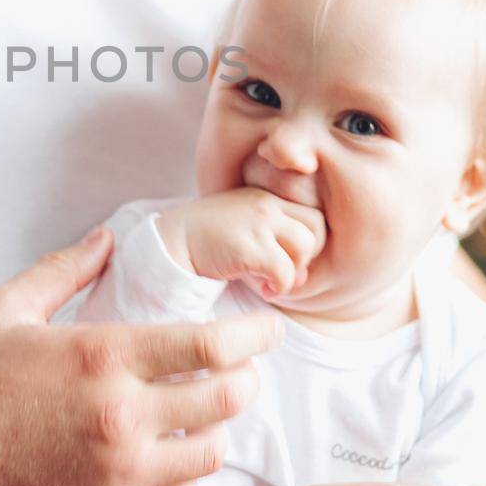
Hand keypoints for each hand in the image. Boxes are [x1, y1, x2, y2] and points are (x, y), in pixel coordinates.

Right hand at [0, 226, 281, 485]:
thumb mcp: (3, 308)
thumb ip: (63, 270)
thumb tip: (105, 237)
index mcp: (102, 357)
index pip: (211, 346)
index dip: (252, 335)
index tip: (268, 329)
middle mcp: (122, 417)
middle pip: (226, 400)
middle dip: (246, 381)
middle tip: (243, 371)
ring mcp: (120, 475)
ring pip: (210, 454)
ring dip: (218, 431)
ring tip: (206, 416)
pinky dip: (188, 480)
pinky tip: (174, 461)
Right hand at [157, 189, 325, 299]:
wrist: (168, 244)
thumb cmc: (205, 242)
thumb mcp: (241, 230)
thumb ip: (274, 244)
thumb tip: (303, 277)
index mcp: (264, 196)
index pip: (311, 215)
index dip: (307, 242)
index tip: (286, 260)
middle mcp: (265, 203)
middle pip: (316, 228)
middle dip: (306, 256)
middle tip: (282, 272)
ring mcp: (258, 221)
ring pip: (306, 248)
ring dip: (293, 272)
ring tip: (270, 282)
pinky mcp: (250, 245)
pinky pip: (285, 272)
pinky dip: (279, 287)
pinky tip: (261, 289)